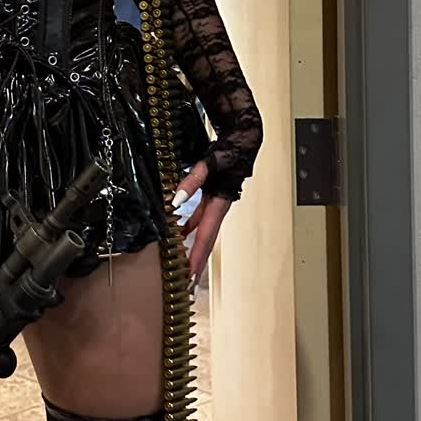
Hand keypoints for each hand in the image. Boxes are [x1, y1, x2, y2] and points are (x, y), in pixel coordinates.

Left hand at [172, 159, 233, 282]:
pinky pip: (200, 218)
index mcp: (221, 203)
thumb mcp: (209, 164)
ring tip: (183, 264)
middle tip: (188, 283)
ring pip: (203, 231)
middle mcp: (220, 208)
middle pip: (206, 240)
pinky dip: (190, 227)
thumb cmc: (231, 150)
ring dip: (193, 247)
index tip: (191, 276)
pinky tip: (180, 233)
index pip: (206, 237)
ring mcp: (216, 204)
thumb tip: (176, 198)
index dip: (197, 257)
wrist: (244, 138)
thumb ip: (192, 181)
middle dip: (197, 261)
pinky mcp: (213, 197)